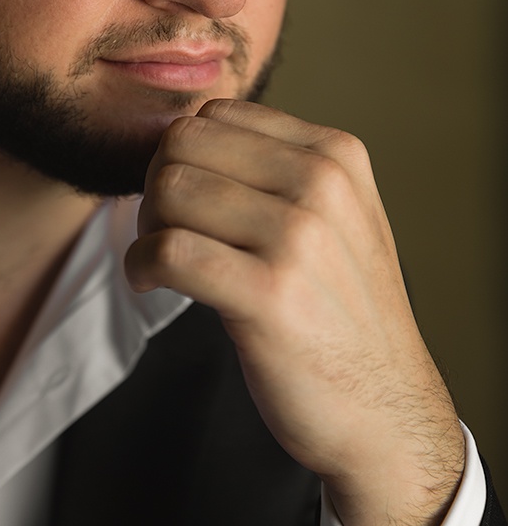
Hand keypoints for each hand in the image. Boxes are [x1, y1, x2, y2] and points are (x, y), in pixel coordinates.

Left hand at [125, 99, 464, 525]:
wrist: (385, 413)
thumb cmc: (342, 315)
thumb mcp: (336, 219)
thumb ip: (276, 171)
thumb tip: (180, 137)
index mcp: (336, 155)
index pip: (217, 113)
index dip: (182, 154)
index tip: (182, 200)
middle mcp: (322, 184)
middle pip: (184, 143)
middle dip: (155, 183)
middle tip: (161, 230)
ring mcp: (299, 237)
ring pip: (171, 189)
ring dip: (145, 226)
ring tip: (159, 262)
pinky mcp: (270, 295)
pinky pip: (167, 250)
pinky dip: (140, 265)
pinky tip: (150, 284)